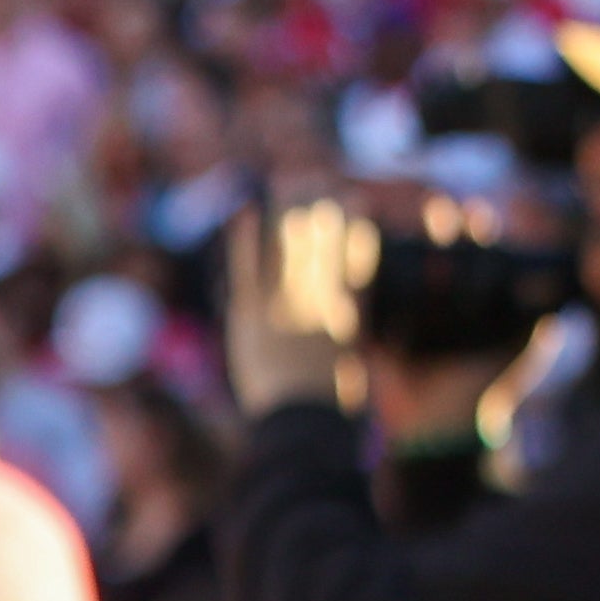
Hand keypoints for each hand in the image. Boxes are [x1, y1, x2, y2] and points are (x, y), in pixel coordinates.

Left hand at [225, 201, 371, 415]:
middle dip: (322, 209)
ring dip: (288, 213)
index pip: (353, 258)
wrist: (301, 420)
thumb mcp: (352, 366)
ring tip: (289, 186)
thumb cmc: (332, 405)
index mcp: (345, 312)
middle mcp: (317, 302)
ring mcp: (283, 306)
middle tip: (320, 180)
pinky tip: (244, 214)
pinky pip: (247, 270)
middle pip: (322, 244)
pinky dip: (245, 241)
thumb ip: (349, 335)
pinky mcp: (250, 315)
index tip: (356, 200)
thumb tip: (349, 314)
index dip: (354, 227)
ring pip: (288, 248)